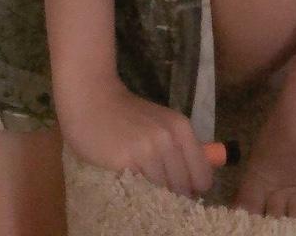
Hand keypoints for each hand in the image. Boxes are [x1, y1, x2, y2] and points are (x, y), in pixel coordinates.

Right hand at [57, 76, 213, 198]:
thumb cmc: (126, 114)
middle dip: (173, 194)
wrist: (92, 99)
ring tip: (142, 184)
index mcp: (181, 128)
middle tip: (158, 190)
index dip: (193, 189)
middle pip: (183, 187)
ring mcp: (148, 150)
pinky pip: (140, 189)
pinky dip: (138, 192)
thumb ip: (179, 149)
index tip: (181, 192)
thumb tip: (196, 184)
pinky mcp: (126, 161)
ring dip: (155, 195)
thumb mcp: (161, 124)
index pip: (202, 176)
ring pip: (162, 191)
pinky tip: (130, 182)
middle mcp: (169, 138)